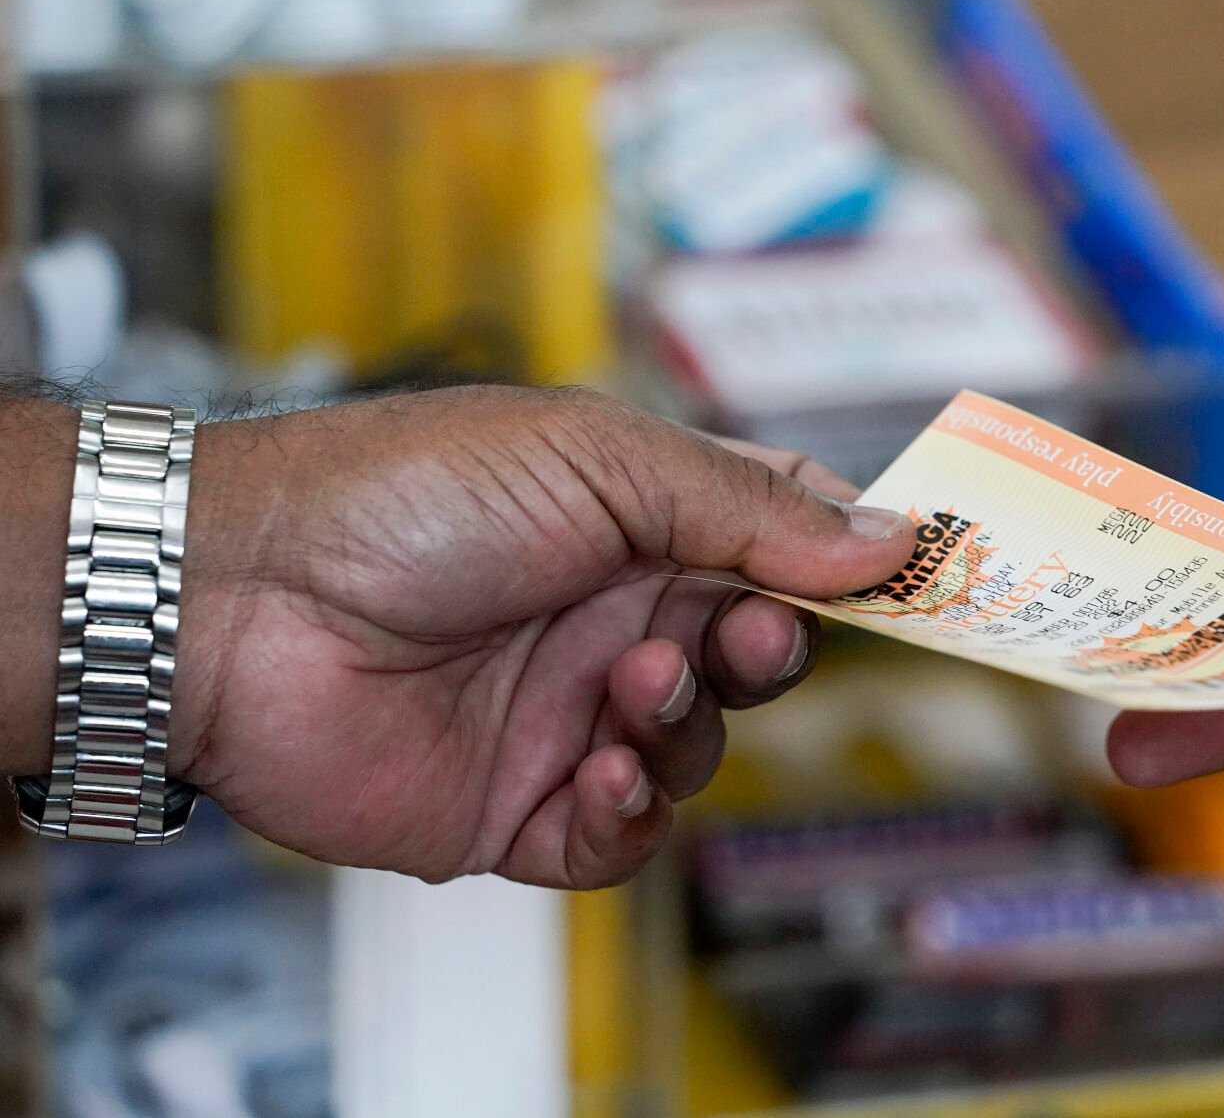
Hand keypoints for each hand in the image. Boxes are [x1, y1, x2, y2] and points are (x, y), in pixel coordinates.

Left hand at [173, 387, 913, 887]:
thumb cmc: (404, 495)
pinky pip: (622, 836)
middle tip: (739, 636)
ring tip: (625, 686)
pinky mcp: (516, 806)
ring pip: (696, 748)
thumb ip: (745, 507)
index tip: (911, 582)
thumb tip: (885, 535)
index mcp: (633, 517)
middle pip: (749, 652)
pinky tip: (595, 773)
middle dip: (762, 649)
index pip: (772, 543)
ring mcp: (565, 711)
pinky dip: (630, 813)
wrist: (238, 600)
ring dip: (683, 722)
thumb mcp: (598, 462)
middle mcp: (607, 614)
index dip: (841, 565)